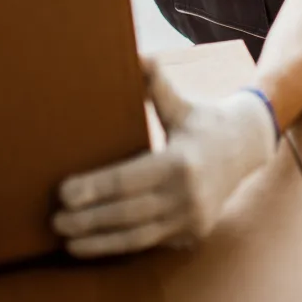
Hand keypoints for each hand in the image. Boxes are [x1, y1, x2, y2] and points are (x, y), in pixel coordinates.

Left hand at [53, 62, 276, 257]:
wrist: (246, 147)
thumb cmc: (202, 120)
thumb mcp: (180, 101)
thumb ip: (155, 81)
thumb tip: (135, 55)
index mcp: (180, 161)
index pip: (128, 178)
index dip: (94, 188)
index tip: (63, 192)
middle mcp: (187, 195)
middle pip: (128, 214)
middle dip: (89, 220)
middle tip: (55, 221)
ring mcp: (192, 218)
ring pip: (139, 237)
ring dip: (100, 242)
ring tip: (67, 240)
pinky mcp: (193, 233)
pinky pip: (152, 243)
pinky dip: (122, 246)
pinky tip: (95, 244)